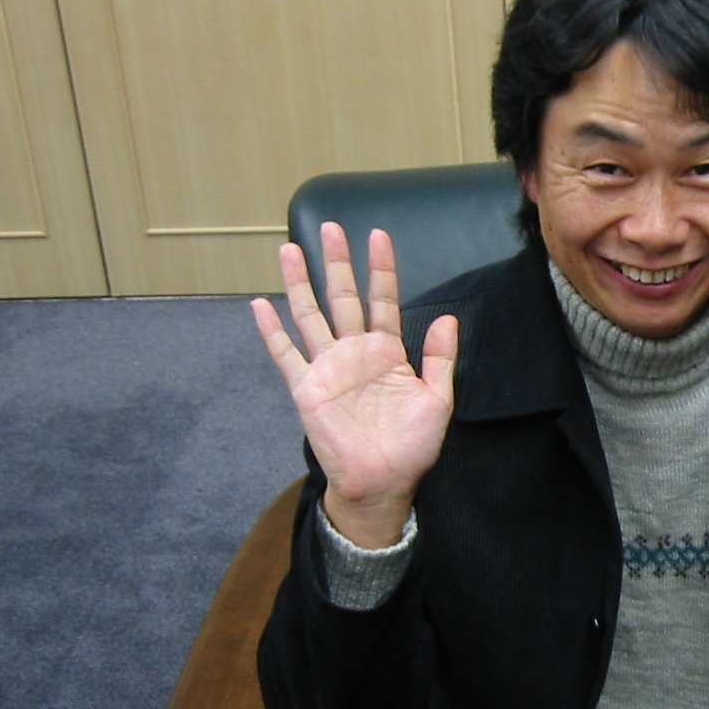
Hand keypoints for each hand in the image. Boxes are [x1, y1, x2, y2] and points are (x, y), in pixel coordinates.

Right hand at [251, 223, 457, 547]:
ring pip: (310, 316)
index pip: (382, 301)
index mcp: (387, 352)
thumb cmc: (412, 445)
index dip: (381, 270)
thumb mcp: (437, 399)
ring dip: (299, 283)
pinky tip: (259, 305)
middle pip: (342, 298)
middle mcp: (354, 353)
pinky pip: (286, 355)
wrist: (383, 481)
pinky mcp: (307, 389)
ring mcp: (328, 368)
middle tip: (331, 227)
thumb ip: (441, 358)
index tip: (378, 235)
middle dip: (337, 263)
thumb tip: (448, 318)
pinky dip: (272, 331)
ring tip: (291, 249)